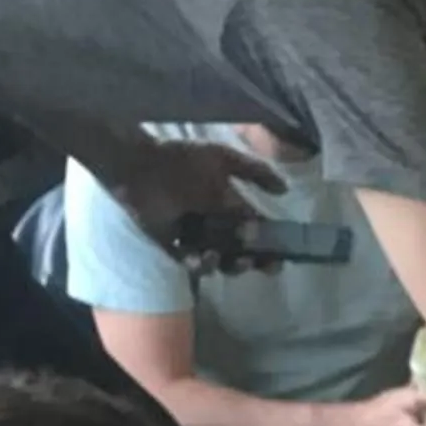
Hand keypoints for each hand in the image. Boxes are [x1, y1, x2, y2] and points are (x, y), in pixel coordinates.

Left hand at [107, 134, 283, 254]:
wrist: (140, 169)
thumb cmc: (182, 163)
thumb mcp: (222, 161)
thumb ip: (254, 172)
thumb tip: (285, 190)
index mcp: (228, 205)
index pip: (255, 230)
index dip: (269, 245)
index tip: (279, 257)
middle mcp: (215, 223)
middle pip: (241, 251)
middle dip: (251, 261)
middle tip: (252, 262)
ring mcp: (195, 237)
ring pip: (221, 261)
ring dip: (227, 263)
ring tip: (221, 255)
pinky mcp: (175, 248)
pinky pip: (194, 264)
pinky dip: (200, 263)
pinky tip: (202, 257)